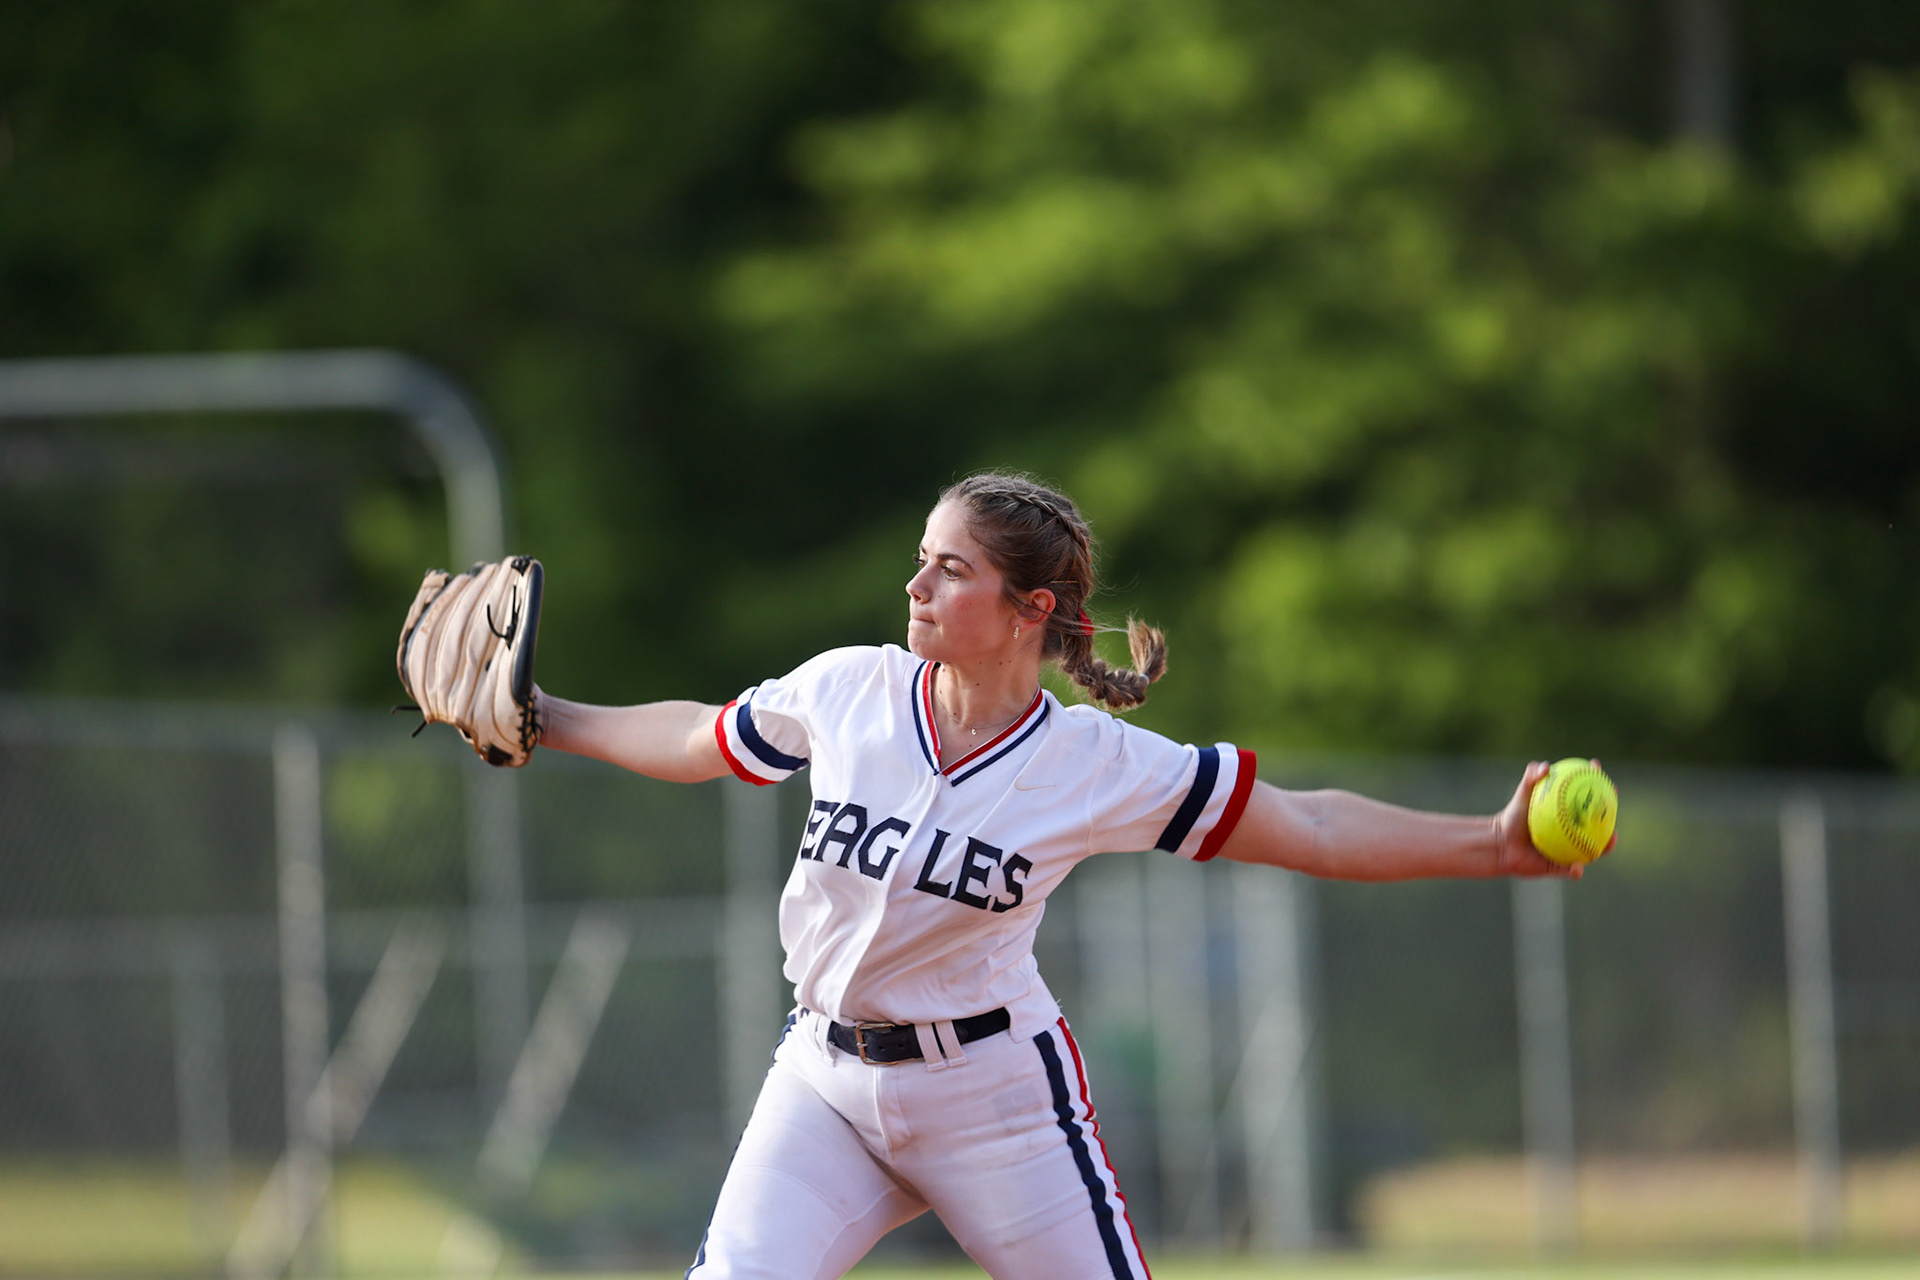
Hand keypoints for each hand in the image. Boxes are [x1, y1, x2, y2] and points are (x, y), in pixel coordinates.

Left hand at [1493, 760, 1614, 879]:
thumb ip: (1531, 778)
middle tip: (1614, 804)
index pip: (1589, 797)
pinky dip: (1576, 870)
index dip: (1599, 783)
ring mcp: (1570, 850)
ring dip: (1607, 846)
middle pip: (1600, 824)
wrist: (1500, 844)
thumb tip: (1547, 766)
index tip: (1599, 770)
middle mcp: (1574, 831)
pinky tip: (1577, 866)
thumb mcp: (1522, 794)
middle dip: (1612, 814)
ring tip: (1611, 840)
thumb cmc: (1513, 816)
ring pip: (1594, 850)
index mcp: (1569, 813)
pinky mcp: (1560, 868)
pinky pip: (1572, 871)